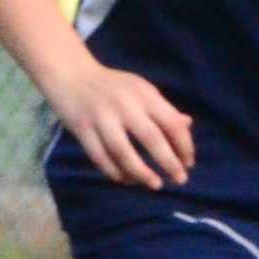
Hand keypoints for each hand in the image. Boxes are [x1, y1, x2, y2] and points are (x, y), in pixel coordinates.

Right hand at [46, 60, 194, 188]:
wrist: (70, 73)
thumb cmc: (112, 85)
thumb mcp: (141, 89)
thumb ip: (163, 108)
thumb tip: (187, 125)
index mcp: (144, 95)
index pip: (171, 123)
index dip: (184, 145)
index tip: (188, 163)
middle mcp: (125, 106)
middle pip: (151, 139)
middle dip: (169, 163)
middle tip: (179, 180)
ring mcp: (101, 118)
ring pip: (123, 152)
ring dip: (141, 172)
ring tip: (155, 184)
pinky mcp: (81, 129)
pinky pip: (100, 157)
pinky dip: (114, 171)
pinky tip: (126, 180)